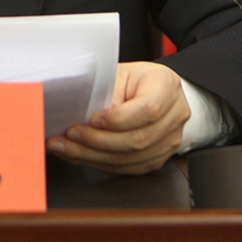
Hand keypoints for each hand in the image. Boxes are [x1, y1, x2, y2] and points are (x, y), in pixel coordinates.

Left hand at [46, 61, 190, 174]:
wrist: (153, 91)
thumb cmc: (134, 80)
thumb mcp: (121, 74)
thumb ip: (108, 92)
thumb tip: (81, 113)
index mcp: (166, 85)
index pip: (148, 109)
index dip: (119, 119)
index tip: (93, 119)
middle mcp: (175, 115)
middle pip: (138, 139)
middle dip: (98, 141)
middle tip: (70, 134)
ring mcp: (169, 141)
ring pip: (131, 158)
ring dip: (93, 155)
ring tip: (66, 147)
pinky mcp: (157, 159)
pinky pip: (128, 168)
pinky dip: (99, 163)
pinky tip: (80, 155)